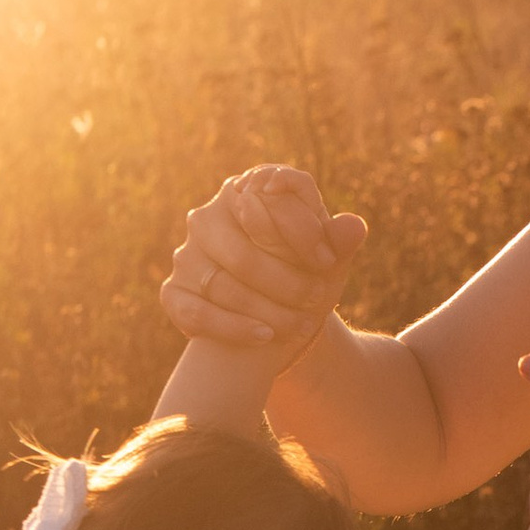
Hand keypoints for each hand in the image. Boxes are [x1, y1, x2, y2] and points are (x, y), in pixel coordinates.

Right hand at [161, 165, 367, 363]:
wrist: (274, 321)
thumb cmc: (302, 276)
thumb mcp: (326, 260)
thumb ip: (337, 241)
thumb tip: (355, 226)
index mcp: (245, 193)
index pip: (268, 198)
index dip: (301, 231)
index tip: (327, 262)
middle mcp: (207, 218)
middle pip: (243, 251)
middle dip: (286, 281)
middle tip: (318, 299)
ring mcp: (186, 256)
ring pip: (223, 284)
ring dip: (267, 309)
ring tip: (300, 325)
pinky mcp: (174, 292)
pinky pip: (199, 311)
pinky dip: (234, 327)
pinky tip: (265, 335)